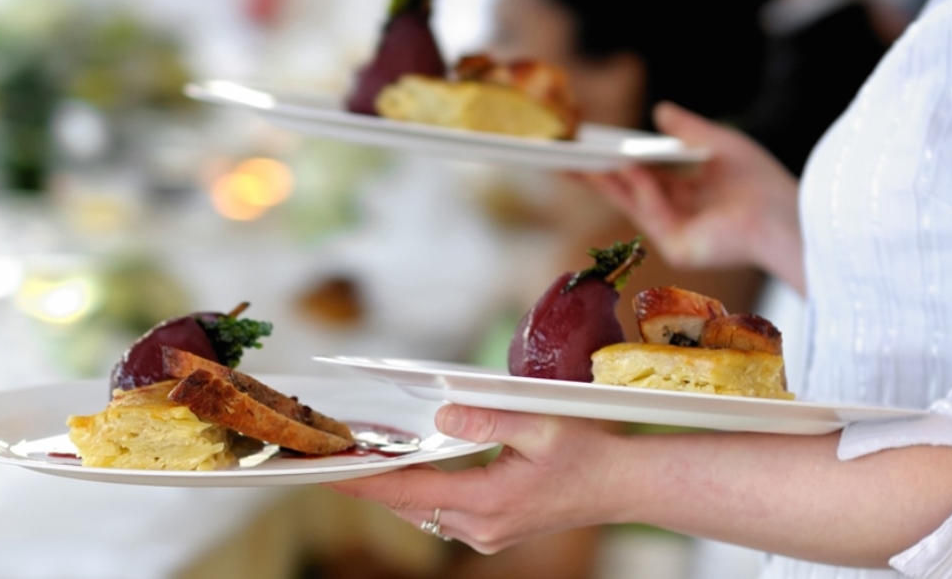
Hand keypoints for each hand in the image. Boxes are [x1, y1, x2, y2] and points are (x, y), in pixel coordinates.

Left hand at [326, 405, 624, 553]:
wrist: (621, 486)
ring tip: (360, 459)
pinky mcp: (491, 533)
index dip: (366, 480)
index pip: (409, 491)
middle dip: (370, 482)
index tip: (330, 469)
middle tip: (333, 455)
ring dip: (393, 488)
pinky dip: (418, 493)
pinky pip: (440, 515)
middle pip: (407, 505)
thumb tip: (443, 414)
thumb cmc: (588, 451)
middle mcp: (481, 528)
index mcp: (489, 501)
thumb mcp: (542, 424)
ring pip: (421, 512)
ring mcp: (486, 535)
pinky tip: (406, 470)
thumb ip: (490, 417)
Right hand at [577, 102, 803, 288]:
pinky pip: (651, 213)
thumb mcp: (719, 143)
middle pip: (627, 191)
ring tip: (579, 156)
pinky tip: (625, 166)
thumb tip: (659, 109)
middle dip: (595, 175)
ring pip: (631, 203)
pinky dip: (639, 188)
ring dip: (605, 181)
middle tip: (562, 157)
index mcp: (689, 191)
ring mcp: (675, 232)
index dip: (615, 160)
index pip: (644, 175)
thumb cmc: (761, 182)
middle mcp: (678, 213)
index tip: (588, 146)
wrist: (784, 217)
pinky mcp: (677, 247)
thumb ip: (689, 128)